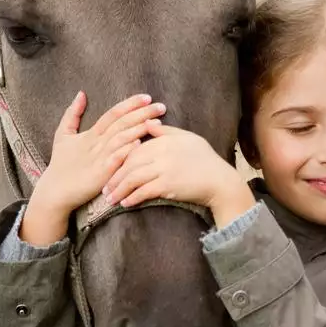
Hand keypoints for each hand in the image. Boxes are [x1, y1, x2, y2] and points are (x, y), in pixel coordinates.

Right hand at [20, 92, 165, 245]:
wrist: (55, 191)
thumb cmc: (60, 164)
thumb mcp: (63, 134)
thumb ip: (72, 114)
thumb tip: (81, 94)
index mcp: (91, 133)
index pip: (113, 113)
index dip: (130, 104)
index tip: (147, 97)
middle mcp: (96, 143)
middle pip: (122, 123)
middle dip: (142, 113)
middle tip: (161, 106)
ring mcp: (99, 158)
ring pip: (121, 138)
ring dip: (139, 129)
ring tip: (157, 123)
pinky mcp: (101, 174)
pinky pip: (116, 160)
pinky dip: (127, 150)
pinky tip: (140, 143)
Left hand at [104, 122, 255, 227]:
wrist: (220, 181)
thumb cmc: (205, 160)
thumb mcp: (188, 139)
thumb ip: (166, 131)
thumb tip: (147, 123)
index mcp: (165, 139)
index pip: (134, 147)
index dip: (120, 159)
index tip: (110, 169)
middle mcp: (163, 152)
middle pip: (130, 163)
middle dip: (114, 176)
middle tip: (104, 188)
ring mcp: (164, 169)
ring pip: (133, 178)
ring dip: (119, 190)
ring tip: (110, 199)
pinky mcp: (168, 185)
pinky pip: (144, 191)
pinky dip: (133, 197)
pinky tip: (126, 203)